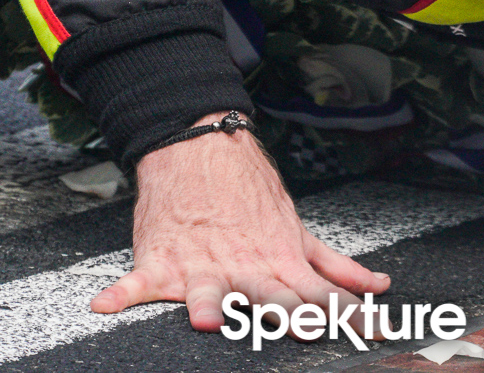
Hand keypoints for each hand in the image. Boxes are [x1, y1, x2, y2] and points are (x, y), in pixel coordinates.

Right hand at [89, 112, 391, 330]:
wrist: (200, 149)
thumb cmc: (249, 194)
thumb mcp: (297, 230)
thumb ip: (336, 266)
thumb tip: (378, 287)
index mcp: (280, 261)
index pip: (323, 294)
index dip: (351, 315)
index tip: (375, 333)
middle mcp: (246, 267)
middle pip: (273, 298)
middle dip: (289, 316)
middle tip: (303, 329)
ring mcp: (203, 265)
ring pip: (208, 291)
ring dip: (208, 304)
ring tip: (207, 321)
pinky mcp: (161, 260)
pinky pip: (136, 282)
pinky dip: (119, 294)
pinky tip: (105, 306)